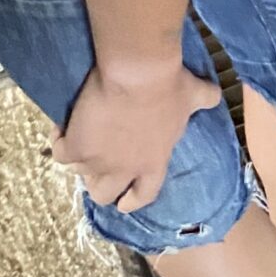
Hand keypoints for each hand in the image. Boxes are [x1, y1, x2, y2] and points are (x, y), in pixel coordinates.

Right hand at [53, 61, 220, 213]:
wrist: (138, 73)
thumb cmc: (169, 86)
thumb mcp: (195, 95)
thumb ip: (205, 100)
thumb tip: (215, 94)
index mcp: (154, 164)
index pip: (144, 195)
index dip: (132, 200)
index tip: (125, 202)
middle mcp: (125, 170)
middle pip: (105, 195)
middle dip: (100, 185)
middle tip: (96, 169)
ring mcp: (98, 162)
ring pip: (81, 177)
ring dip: (80, 164)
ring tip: (78, 146)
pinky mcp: (76, 147)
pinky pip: (60, 154)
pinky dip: (59, 142)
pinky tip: (62, 128)